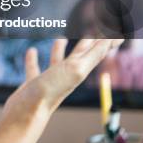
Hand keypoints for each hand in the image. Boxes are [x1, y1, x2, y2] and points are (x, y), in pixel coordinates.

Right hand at [0, 39, 122, 142]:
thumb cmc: (51, 91)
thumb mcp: (76, 70)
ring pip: (58, 60)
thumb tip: (110, 40)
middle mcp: (67, 74)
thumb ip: (92, 55)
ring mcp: (50, 78)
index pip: (97, 52)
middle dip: (87, 42)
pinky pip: (35, 67)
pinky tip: (32, 51)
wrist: (28, 111)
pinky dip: (33, 58)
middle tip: (92, 31)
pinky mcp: (34, 82)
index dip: (106, 42)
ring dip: (60, 49)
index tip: (114, 31)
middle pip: (80, 54)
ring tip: (60, 37)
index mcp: (79, 69)